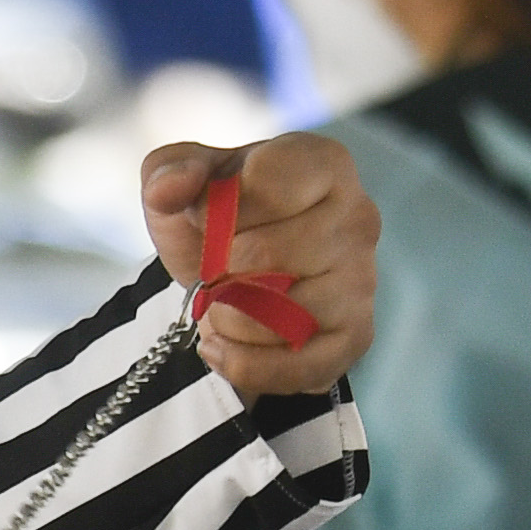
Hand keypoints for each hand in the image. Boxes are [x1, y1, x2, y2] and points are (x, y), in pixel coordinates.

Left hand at [145, 131, 375, 399]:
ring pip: (277, 314)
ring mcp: (363, 279)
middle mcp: (358, 217)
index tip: (208, 219)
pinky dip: (242, 363)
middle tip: (214, 269)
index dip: (218, 212)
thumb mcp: (178, 182)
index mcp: (323, 163)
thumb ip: (167, 172)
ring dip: (226, 317)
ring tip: (223, 303)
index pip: (264, 187)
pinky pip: (295, 366)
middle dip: (217, 270)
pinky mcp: (355, 336)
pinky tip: (221, 346)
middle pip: (264, 255)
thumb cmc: (216, 217)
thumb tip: (169, 189)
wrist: (235, 274)